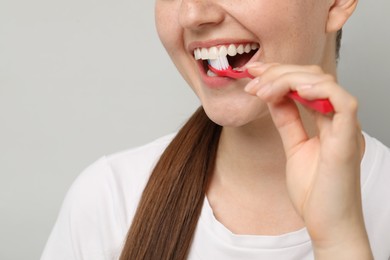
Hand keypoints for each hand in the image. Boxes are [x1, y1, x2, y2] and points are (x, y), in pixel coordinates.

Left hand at [245, 62, 372, 258]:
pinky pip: (343, 102)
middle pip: (312, 76)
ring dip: (288, 79)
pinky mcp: (348, 140)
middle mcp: (337, 118)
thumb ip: (287, 120)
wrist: (327, 224)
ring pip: (324, 82)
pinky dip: (319, 90)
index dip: (278, 71)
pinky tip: (293, 91)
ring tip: (261, 91)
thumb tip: (273, 96)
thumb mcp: (293, 146)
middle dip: (277, 72)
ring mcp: (345, 127)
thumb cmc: (314, 191)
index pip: (305, 82)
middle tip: (251, 80)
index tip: (252, 72)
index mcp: (327, 119)